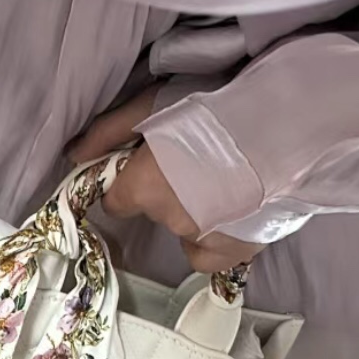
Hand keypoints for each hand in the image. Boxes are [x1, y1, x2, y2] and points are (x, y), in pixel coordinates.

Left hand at [68, 92, 261, 275]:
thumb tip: (73, 157)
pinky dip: (216, 239)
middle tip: (198, 162)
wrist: (285, 121)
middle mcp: (170, 219)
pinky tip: (231, 214)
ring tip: (225, 180)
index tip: (152, 167)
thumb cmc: (216, 103)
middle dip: (169, 191)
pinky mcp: (239, 249)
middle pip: (156, 212)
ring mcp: (206, 238)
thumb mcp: (153, 104)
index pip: (118, 201)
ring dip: (197, 210)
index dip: (133, 183)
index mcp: (144, 186)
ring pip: (186, 230)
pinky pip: (211, 255)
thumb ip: (109, 134)